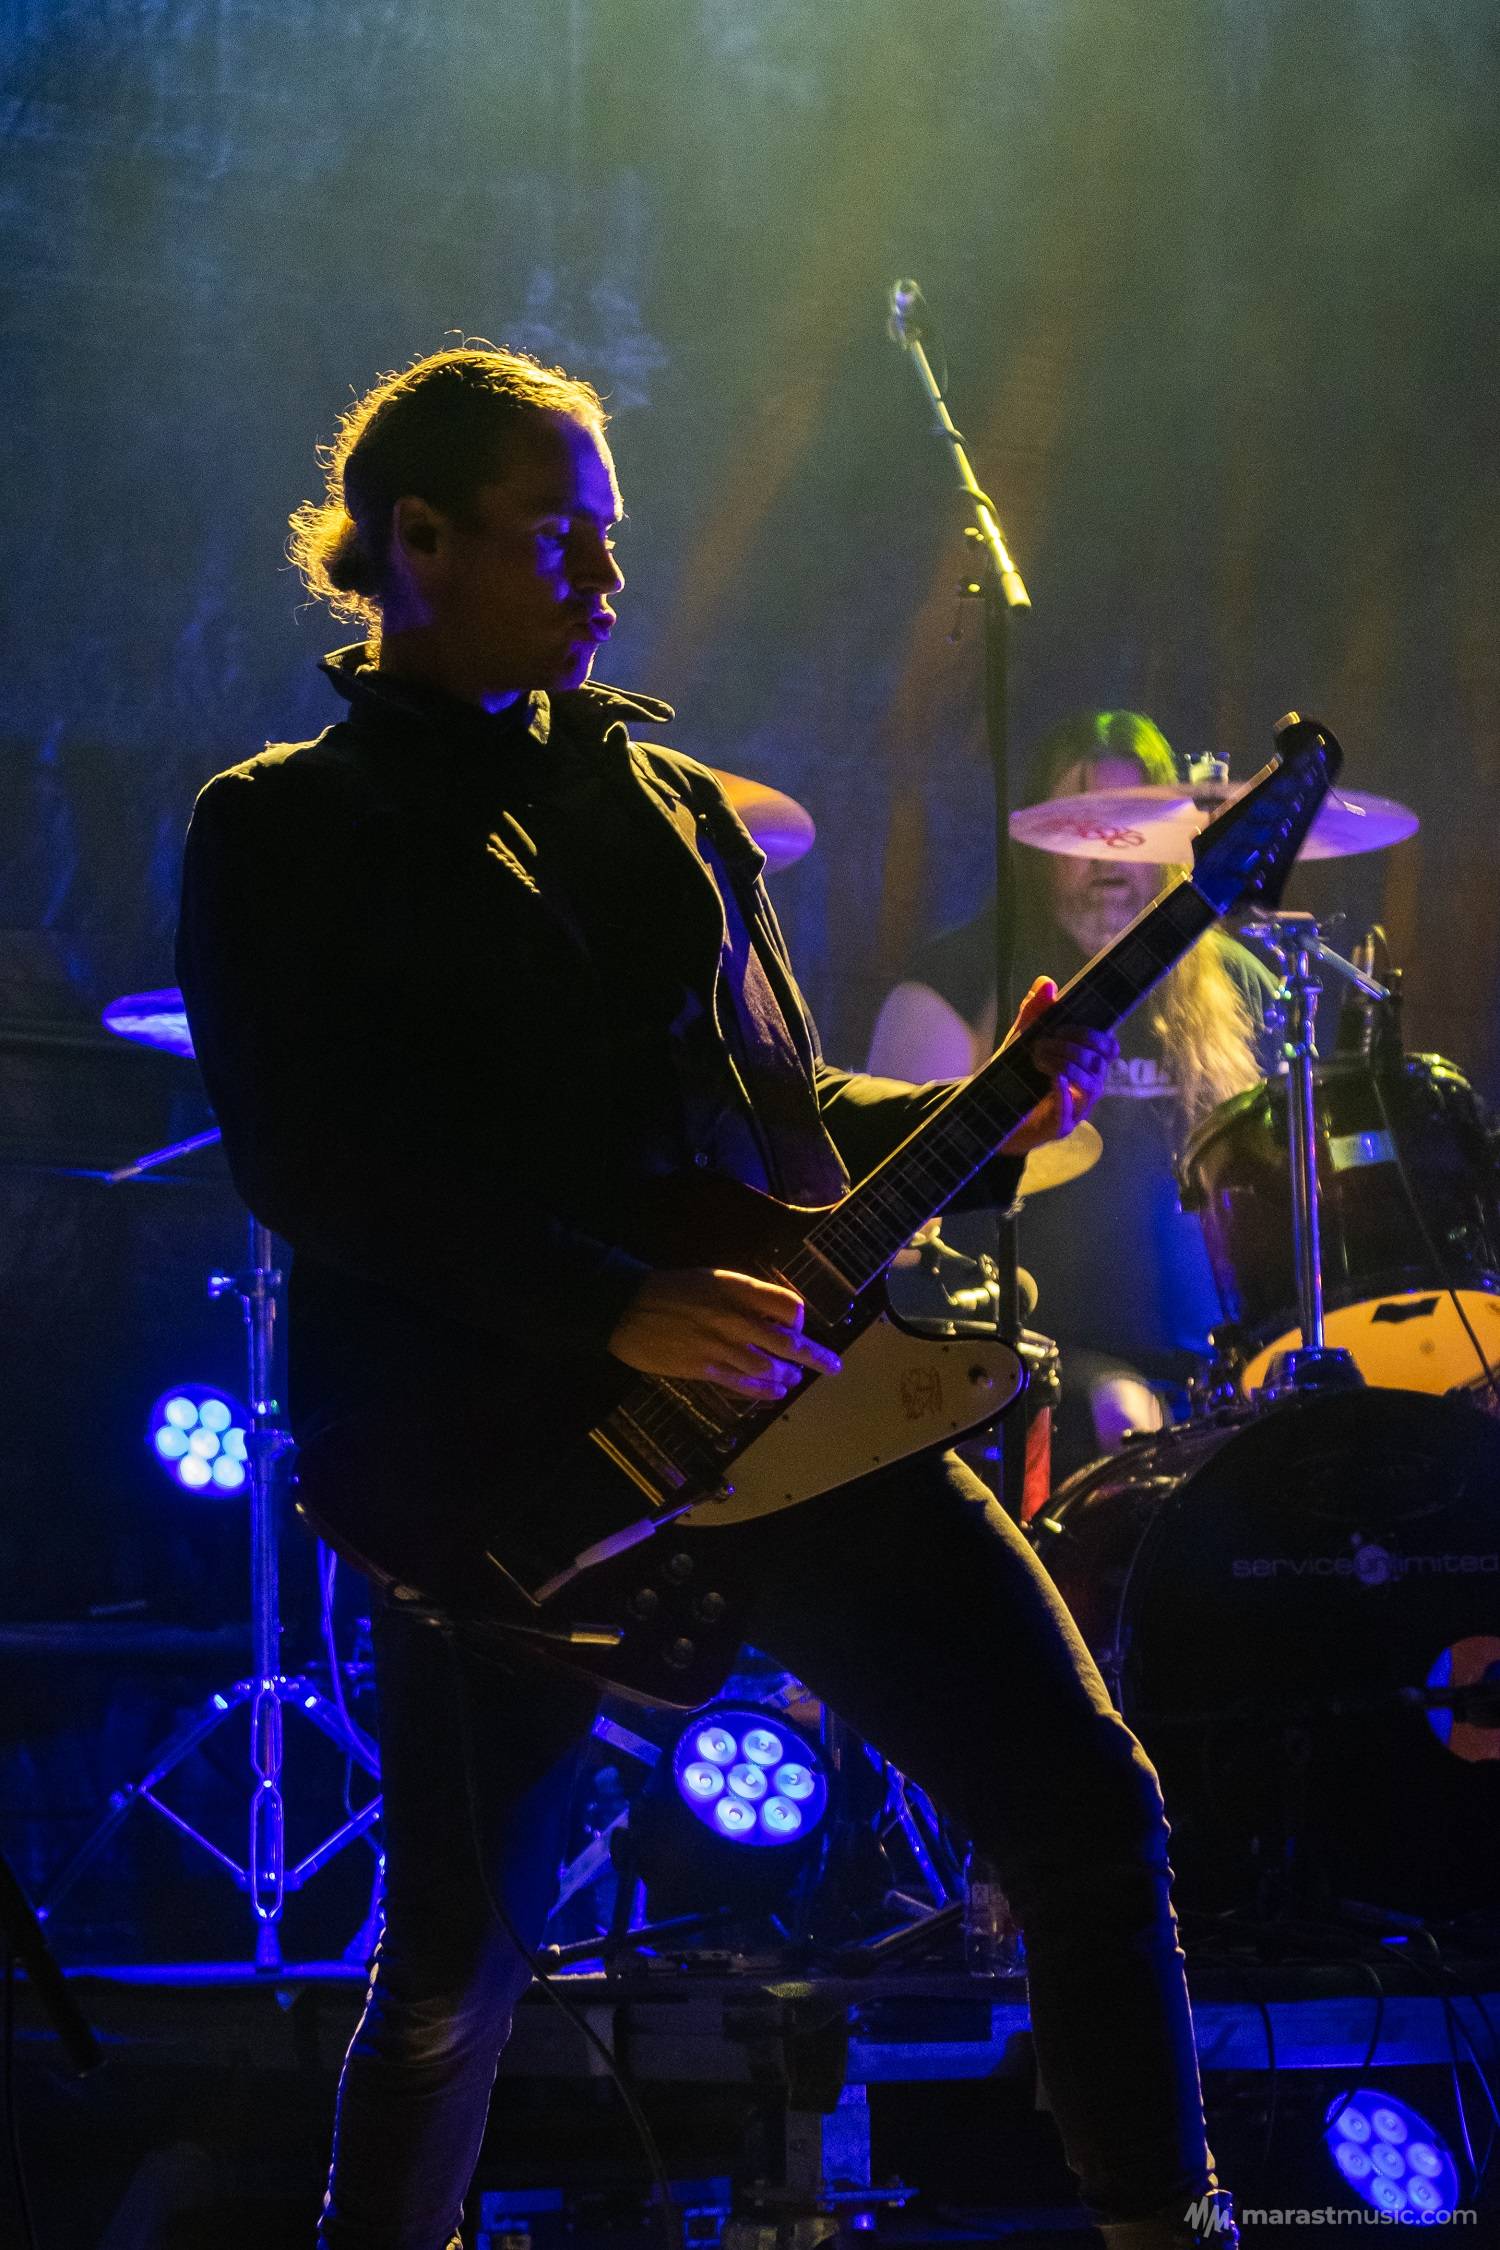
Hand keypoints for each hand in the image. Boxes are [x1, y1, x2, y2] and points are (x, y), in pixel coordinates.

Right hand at [607, 1268, 841, 1399]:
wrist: (625, 1306)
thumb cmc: (670, 1289)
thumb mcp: (711, 1279)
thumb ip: (742, 1296)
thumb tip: (772, 1318)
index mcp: (735, 1288)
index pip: (786, 1305)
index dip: (797, 1318)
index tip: (795, 1325)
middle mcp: (733, 1316)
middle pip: (786, 1341)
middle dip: (813, 1356)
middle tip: (833, 1367)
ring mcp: (718, 1345)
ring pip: (767, 1367)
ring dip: (786, 1375)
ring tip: (794, 1380)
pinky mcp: (702, 1368)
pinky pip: (742, 1384)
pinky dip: (764, 1391)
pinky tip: (776, 1393)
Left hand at [996, 977, 1115, 1155]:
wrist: (993, 1113)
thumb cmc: (1017, 1076)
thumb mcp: (1022, 1040)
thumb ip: (1034, 1013)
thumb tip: (1047, 983)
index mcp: (1084, 1064)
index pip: (1108, 1048)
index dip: (1094, 1035)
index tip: (1062, 1027)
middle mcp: (1087, 1086)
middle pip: (1100, 1063)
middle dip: (1075, 1047)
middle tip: (1043, 1042)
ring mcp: (1077, 1109)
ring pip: (1092, 1086)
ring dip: (1067, 1065)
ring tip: (1039, 1058)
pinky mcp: (1060, 1127)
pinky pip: (1071, 1113)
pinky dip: (1065, 1094)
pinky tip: (1055, 1079)